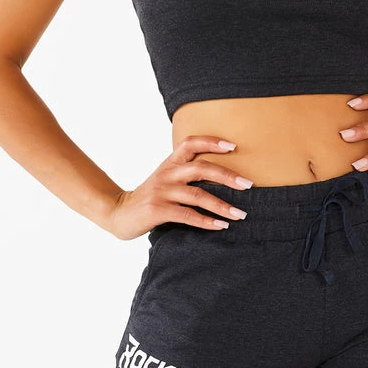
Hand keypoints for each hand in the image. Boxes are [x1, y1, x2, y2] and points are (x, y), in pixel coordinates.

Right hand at [105, 136, 255, 239]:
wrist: (118, 213)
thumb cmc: (150, 197)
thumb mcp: (166, 179)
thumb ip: (186, 174)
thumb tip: (223, 177)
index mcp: (170, 163)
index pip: (190, 143)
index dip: (212, 142)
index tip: (234, 146)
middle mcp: (167, 174)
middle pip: (201, 168)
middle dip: (227, 176)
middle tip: (249, 185)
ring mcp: (161, 191)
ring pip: (198, 195)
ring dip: (222, 205)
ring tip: (240, 214)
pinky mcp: (157, 210)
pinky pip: (187, 215)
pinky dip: (206, 221)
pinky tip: (221, 226)